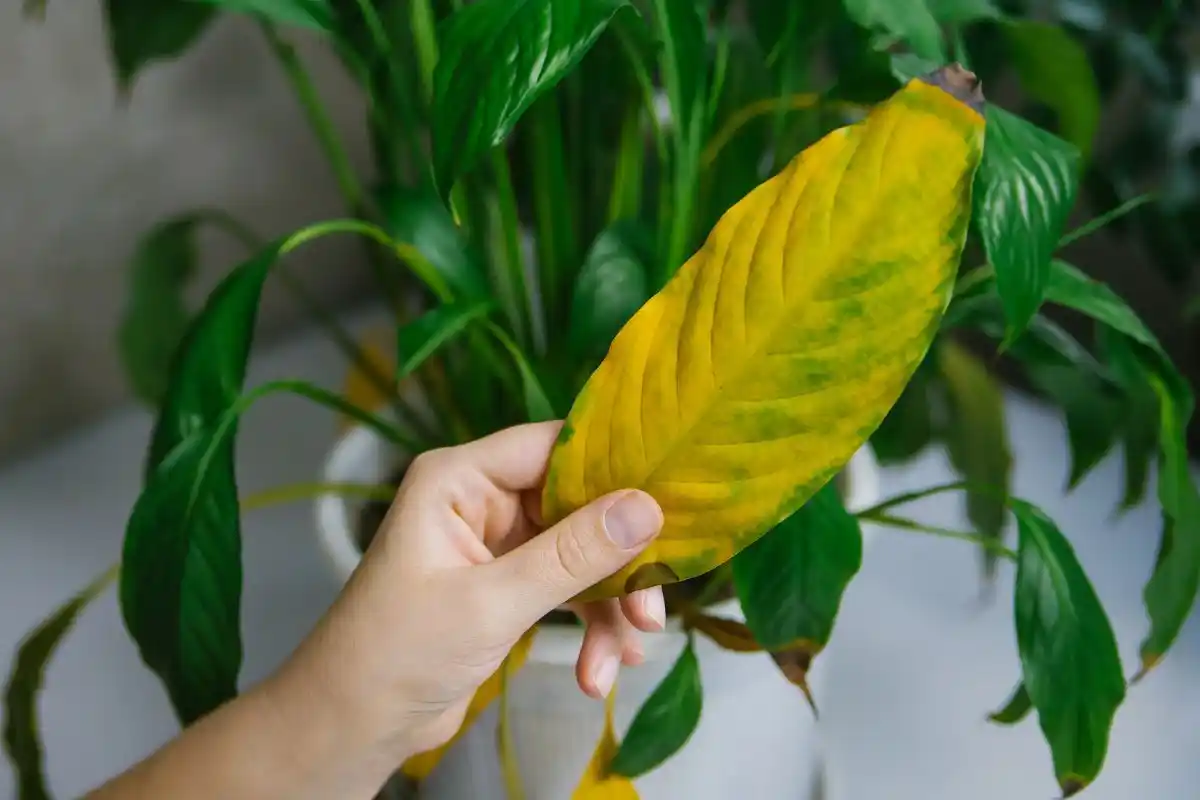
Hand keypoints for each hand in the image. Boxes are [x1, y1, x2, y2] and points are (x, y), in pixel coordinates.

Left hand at [274, 420, 665, 772]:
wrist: (353, 725)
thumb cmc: (397, 653)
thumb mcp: (491, 603)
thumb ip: (572, 556)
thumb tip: (646, 510)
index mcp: (460, 477)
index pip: (552, 446)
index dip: (613, 469)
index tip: (669, 500)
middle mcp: (480, 499)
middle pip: (577, 505)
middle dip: (618, 560)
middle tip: (651, 606)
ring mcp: (496, 544)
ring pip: (581, 554)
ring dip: (607, 607)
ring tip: (625, 656)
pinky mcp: (507, 587)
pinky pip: (568, 590)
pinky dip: (589, 628)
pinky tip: (597, 673)